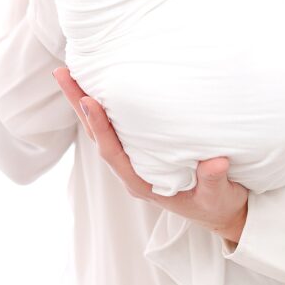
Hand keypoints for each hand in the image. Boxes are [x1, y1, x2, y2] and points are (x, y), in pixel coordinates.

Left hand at [52, 67, 248, 244]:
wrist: (221, 212)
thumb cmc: (218, 205)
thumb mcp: (218, 198)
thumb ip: (214, 181)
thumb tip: (217, 162)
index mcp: (143, 184)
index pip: (113, 153)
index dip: (100, 127)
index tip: (88, 101)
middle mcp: (132, 170)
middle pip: (97, 136)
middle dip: (79, 104)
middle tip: (62, 73)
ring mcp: (135, 160)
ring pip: (102, 129)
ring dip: (84, 101)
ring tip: (70, 72)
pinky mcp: (142, 149)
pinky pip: (116, 126)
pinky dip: (103, 106)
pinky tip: (98, 85)